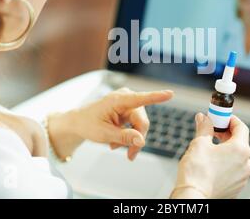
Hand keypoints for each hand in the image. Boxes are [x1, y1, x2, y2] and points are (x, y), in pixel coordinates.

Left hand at [48, 87, 172, 160]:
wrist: (79, 122)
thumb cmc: (88, 124)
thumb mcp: (104, 134)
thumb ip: (124, 137)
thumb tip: (141, 140)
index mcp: (118, 100)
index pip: (140, 99)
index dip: (156, 97)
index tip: (170, 94)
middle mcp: (126, 97)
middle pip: (142, 122)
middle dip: (137, 139)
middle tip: (129, 156)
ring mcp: (128, 103)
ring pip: (140, 125)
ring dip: (131, 139)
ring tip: (116, 147)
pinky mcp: (129, 109)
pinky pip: (136, 125)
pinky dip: (128, 135)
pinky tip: (117, 143)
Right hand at [171, 113, 249, 198]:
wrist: (194, 197)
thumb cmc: (197, 171)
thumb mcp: (199, 143)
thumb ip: (204, 127)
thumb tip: (203, 118)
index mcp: (240, 149)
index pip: (241, 127)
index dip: (230, 119)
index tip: (220, 117)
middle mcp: (246, 164)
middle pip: (240, 142)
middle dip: (226, 134)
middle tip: (213, 130)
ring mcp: (242, 177)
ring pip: (236, 157)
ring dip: (226, 149)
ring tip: (209, 148)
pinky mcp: (236, 187)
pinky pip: (233, 170)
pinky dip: (225, 163)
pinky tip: (211, 164)